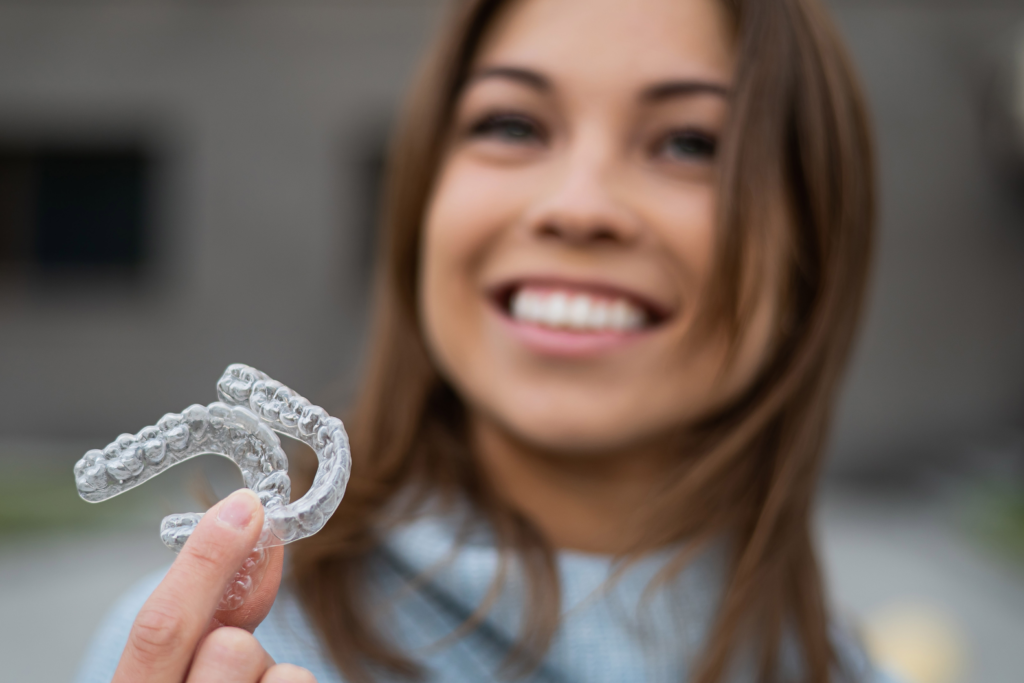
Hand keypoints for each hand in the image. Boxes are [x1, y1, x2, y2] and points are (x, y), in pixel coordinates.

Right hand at [112, 489, 315, 682]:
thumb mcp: (177, 666)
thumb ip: (207, 607)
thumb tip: (247, 519)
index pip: (159, 627)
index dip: (205, 560)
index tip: (247, 505)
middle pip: (229, 648)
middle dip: (238, 640)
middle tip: (224, 668)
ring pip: (282, 671)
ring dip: (270, 674)